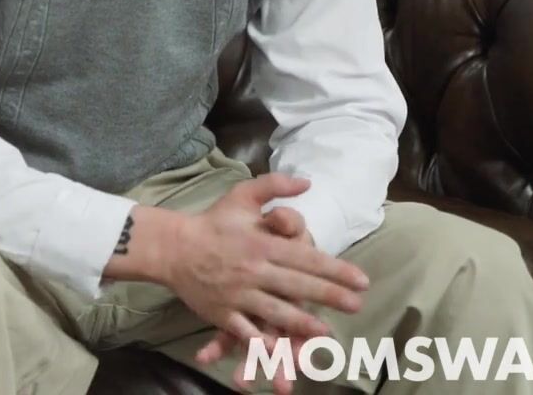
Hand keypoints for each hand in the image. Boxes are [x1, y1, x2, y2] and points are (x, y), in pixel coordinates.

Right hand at [155, 175, 367, 391]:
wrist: (172, 246)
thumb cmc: (212, 222)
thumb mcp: (242, 195)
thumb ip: (274, 186)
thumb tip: (308, 182)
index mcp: (260, 242)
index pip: (306, 257)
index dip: (336, 269)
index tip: (361, 280)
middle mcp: (252, 269)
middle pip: (297, 284)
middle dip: (330, 296)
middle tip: (357, 305)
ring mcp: (237, 293)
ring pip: (275, 311)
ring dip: (302, 322)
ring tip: (327, 330)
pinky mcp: (222, 313)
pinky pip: (246, 331)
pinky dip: (263, 342)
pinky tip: (281, 350)